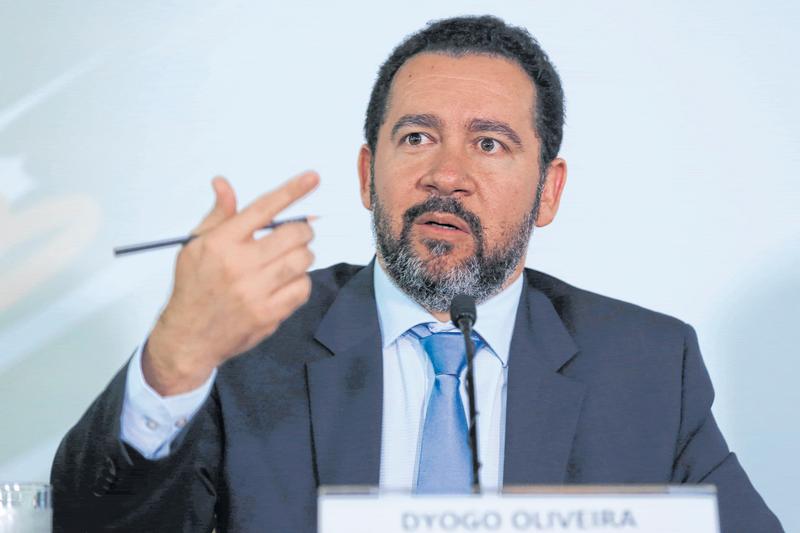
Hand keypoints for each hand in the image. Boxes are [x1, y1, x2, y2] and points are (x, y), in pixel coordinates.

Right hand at [142, 171, 318, 394]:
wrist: (188, 338)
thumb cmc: (193, 288)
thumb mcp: (195, 246)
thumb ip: (217, 216)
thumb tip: (223, 184)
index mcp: (220, 243)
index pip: (263, 208)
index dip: (292, 190)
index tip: (312, 178)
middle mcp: (239, 265)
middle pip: (293, 234)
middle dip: (303, 230)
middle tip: (297, 234)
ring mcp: (256, 291)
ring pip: (303, 260)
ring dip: (302, 255)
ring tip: (288, 259)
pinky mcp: (269, 314)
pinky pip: (303, 288)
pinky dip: (301, 282)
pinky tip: (285, 283)